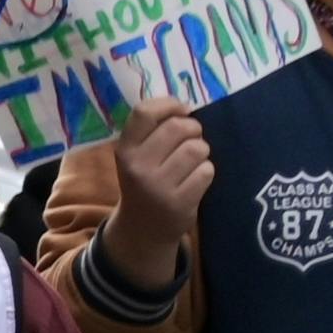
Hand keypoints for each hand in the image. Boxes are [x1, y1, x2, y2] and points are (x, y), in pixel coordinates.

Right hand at [100, 100, 213, 284]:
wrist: (143, 228)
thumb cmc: (145, 181)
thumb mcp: (135, 156)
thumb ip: (152, 130)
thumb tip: (184, 107)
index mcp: (124, 150)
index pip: (144, 112)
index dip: (170, 104)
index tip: (182, 110)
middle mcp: (138, 167)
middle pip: (179, 127)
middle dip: (193, 129)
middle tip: (190, 140)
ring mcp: (158, 186)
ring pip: (197, 148)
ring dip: (201, 152)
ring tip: (191, 163)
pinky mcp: (180, 202)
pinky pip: (207, 171)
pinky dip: (205, 172)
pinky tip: (193, 181)